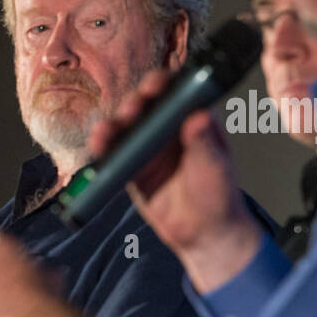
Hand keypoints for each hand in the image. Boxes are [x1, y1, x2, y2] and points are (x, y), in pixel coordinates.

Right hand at [87, 69, 260, 291]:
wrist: (203, 233)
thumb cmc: (217, 195)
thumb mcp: (215, 166)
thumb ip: (204, 142)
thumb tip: (200, 116)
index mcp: (191, 119)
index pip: (174, 92)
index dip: (162, 84)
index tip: (155, 84)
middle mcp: (166, 129)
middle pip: (144, 106)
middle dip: (134, 104)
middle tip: (132, 109)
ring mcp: (146, 148)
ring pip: (124, 128)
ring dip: (113, 125)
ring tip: (107, 130)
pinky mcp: (131, 168)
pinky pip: (114, 155)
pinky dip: (104, 149)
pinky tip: (98, 146)